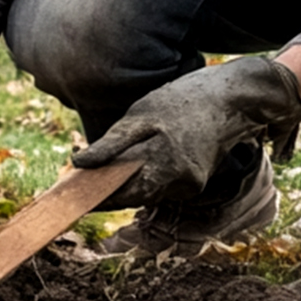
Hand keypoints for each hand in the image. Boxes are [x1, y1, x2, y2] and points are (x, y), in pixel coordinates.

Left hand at [71, 57, 300, 208]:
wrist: (232, 101)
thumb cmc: (184, 102)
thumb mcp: (143, 114)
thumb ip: (112, 143)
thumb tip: (79, 162)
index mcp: (163, 163)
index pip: (119, 193)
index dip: (93, 198)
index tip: (68, 199)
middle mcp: (178, 182)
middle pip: (131, 197)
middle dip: (105, 192)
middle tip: (76, 184)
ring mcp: (189, 185)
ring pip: (145, 192)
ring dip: (123, 185)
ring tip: (99, 171)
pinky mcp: (194, 184)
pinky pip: (159, 186)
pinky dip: (144, 177)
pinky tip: (136, 162)